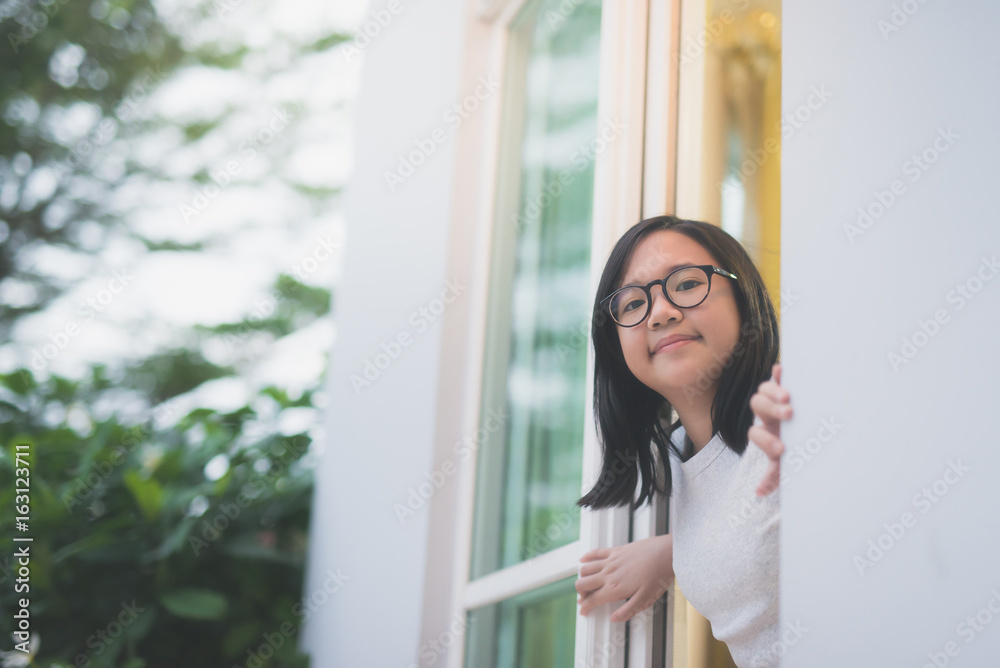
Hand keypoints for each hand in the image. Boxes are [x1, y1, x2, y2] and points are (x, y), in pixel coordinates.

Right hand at [575, 534, 673, 622]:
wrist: (665, 553)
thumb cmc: (658, 576)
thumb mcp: (646, 600)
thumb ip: (628, 610)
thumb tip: (614, 619)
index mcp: (615, 588)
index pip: (592, 599)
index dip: (585, 607)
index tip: (584, 612)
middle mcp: (609, 574)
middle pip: (583, 584)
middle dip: (580, 594)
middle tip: (585, 599)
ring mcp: (611, 561)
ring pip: (586, 568)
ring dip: (582, 577)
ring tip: (586, 584)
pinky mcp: (616, 550)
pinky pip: (595, 552)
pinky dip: (586, 557)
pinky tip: (583, 559)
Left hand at [748, 363, 791, 495]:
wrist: (807, 439)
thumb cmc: (796, 453)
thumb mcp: (786, 466)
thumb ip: (773, 477)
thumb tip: (759, 492)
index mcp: (766, 434)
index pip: (756, 434)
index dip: (764, 440)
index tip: (781, 449)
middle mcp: (767, 415)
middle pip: (758, 406)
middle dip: (771, 410)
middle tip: (788, 414)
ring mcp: (775, 400)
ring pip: (764, 390)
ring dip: (774, 392)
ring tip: (788, 397)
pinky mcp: (786, 388)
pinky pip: (778, 377)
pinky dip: (778, 373)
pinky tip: (781, 369)